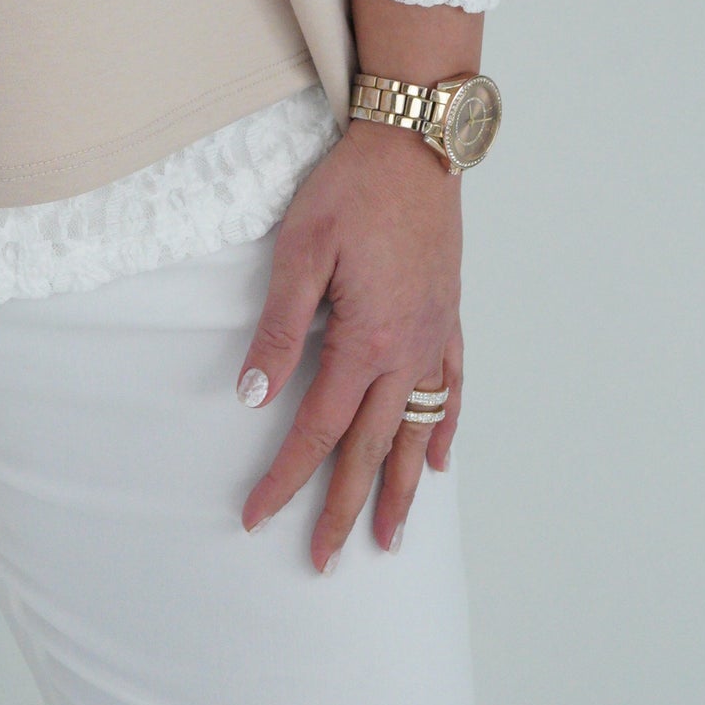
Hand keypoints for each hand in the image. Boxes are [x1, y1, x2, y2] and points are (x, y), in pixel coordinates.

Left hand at [236, 119, 464, 568]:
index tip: (258, 516)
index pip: (318, 429)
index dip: (286, 477)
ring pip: (418, 434)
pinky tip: (440, 460)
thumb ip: (278, 325)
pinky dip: (444, 431)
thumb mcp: (299, 249)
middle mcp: (407, 353)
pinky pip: (451, 391)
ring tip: (390, 540)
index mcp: (366, 341)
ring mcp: (434, 338)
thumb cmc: (351, 189)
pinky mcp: (448, 317)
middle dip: (345, 508)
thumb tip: (253, 395)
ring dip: (403, 489)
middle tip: (323, 562)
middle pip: (373, 449)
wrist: (416, 143)